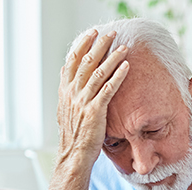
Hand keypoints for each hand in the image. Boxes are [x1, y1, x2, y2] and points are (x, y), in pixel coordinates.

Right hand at [56, 29, 128, 173]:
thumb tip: (65, 72)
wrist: (73, 155)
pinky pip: (108, 88)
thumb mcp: (66, 109)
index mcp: (65, 90)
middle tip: (111, 33)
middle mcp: (72, 92)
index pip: (72, 61)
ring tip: (123, 46)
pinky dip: (118, 75)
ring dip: (112, 57)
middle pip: (86, 61)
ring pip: (99, 72)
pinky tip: (126, 66)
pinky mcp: (95, 111)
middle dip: (99, 45)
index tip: (91, 33)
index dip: (82, 45)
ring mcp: (83, 101)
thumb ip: (68, 91)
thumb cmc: (74, 135)